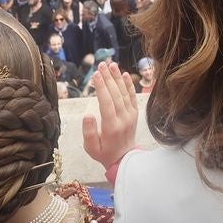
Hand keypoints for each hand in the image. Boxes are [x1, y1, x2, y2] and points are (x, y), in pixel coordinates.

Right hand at [82, 60, 138, 176]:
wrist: (124, 158)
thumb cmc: (104, 152)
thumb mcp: (91, 148)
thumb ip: (88, 132)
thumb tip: (87, 115)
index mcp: (112, 126)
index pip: (107, 103)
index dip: (101, 88)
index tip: (95, 75)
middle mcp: (123, 118)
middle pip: (115, 94)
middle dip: (108, 78)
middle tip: (101, 65)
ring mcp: (131, 115)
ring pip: (124, 93)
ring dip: (117, 77)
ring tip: (111, 64)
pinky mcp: (134, 113)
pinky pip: (132, 96)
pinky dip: (129, 85)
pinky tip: (124, 74)